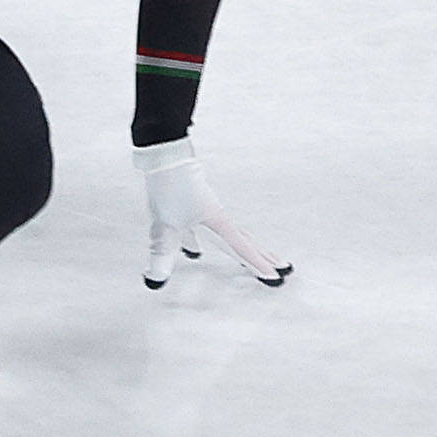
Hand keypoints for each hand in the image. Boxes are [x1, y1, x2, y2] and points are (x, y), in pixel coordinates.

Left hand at [133, 137, 289, 288]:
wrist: (163, 155)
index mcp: (217, 221)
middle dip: (260, 255)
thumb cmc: (170, 186)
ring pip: (225, 234)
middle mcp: (216, 215)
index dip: (257, 264)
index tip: (275, 276)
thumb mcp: (165, 226)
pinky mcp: (189, 203)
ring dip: (237, 248)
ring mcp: (203, 208)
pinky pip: (203, 230)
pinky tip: (192, 250)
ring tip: (244, 261)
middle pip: (243, 240)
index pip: (242, 248)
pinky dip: (203, 241)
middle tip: (280, 266)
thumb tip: (155, 281)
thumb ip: (162, 255)